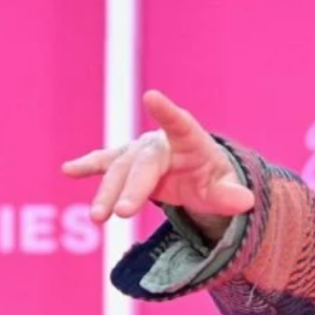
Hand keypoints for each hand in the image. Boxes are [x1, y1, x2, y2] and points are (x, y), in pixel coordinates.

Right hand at [62, 90, 253, 239]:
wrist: (194, 174)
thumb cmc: (212, 179)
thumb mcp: (224, 190)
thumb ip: (231, 196)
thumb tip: (246, 202)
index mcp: (191, 141)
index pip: (179, 124)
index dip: (166, 112)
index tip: (151, 97)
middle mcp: (161, 142)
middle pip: (143, 164)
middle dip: (132, 188)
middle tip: (122, 213)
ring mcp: (139, 151)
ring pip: (120, 170)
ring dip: (107, 192)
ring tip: (98, 217)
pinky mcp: (125, 162)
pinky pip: (105, 163)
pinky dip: (87, 166)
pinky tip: (68, 170)